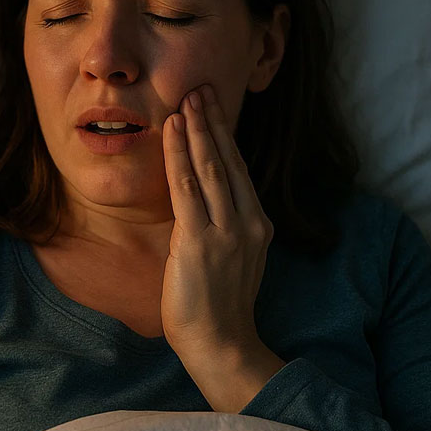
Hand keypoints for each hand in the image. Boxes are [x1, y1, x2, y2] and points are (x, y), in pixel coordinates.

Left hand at [160, 83, 273, 360]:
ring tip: (187, 99)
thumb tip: (205, 198)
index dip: (225, 135)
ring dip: (197, 129)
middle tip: (201, 88)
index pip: (240, 169)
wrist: (220, 343)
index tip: (214, 107)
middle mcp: (247, 222)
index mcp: (258, 224)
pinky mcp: (200, 240)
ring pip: (210, 167)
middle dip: (213, 121)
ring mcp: (226, 230)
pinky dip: (179, 155)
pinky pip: (186, 188)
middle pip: (228, 160)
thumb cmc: (220, 306)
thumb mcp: (235, 258)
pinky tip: (173, 131)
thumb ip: (226, 226)